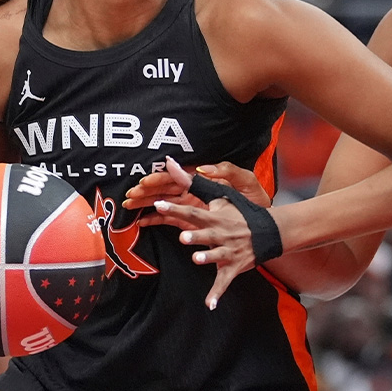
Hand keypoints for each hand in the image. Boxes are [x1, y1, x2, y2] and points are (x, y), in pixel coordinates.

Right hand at [125, 157, 269, 228]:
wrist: (263, 223)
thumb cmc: (254, 199)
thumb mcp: (245, 182)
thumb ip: (226, 172)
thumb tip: (203, 167)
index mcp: (204, 182)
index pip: (177, 178)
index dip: (160, 179)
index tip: (145, 182)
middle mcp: (194, 194)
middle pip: (164, 190)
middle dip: (145, 191)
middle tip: (129, 195)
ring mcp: (190, 208)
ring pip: (162, 204)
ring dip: (144, 204)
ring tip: (128, 206)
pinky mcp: (189, 222)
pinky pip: (167, 220)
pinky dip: (153, 220)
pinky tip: (140, 222)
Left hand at [151, 195, 262, 310]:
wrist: (269, 232)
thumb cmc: (239, 214)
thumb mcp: (220, 198)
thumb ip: (194, 185)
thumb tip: (172, 165)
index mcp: (215, 218)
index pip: (193, 212)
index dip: (176, 208)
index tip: (159, 205)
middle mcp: (221, 234)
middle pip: (207, 234)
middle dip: (196, 236)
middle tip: (183, 236)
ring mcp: (228, 251)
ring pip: (217, 255)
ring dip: (208, 257)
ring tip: (197, 258)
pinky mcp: (233, 267)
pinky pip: (224, 282)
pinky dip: (217, 293)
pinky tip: (209, 304)